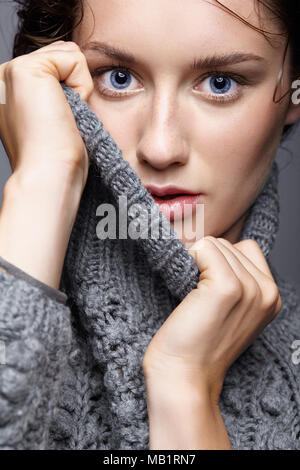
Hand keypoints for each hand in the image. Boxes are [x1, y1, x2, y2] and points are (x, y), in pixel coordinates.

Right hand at [0, 41, 93, 288]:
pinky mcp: (26, 69)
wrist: (49, 174)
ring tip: (62, 117)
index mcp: (11, 92)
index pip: (57, 66)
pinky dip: (82, 87)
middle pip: (63, 56)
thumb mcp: (54, 119)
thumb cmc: (55, 159)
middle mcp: (6, 78)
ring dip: (78, 88)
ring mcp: (12, 71)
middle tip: (62, 121)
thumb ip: (56, 92)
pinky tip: (65, 112)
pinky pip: (75, 60)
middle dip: (75, 87)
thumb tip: (75, 71)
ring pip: (69, 55)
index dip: (72, 91)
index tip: (58, 124)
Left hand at [142, 236, 281, 402]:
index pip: (245, 248)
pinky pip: (204, 248)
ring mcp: (250, 288)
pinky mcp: (228, 287)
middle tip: (199, 300)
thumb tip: (210, 246)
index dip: (220, 263)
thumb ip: (236, 280)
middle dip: (206, 263)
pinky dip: (189, 261)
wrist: (184, 377)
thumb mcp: (231, 312)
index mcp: (271, 296)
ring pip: (215, 244)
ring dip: (196, 264)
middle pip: (228, 244)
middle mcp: (267, 291)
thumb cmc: (198, 344)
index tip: (208, 293)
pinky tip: (188, 292)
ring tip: (195, 300)